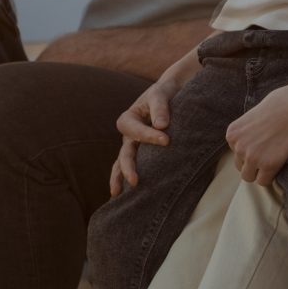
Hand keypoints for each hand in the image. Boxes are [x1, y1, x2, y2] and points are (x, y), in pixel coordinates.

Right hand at [108, 76, 175, 195]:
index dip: (148, 136)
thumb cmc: (164, 93)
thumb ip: (160, 107)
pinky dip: (128, 178)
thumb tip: (161, 126)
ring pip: (123, 163)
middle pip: (124, 152)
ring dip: (120, 177)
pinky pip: (135, 166)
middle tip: (135, 181)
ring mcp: (133, 146)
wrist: (170, 95)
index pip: (134, 130)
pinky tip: (126, 195)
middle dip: (127, 167)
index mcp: (129, 119)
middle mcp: (128, 135)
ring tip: (117, 194)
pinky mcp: (143, 153)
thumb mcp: (161, 94)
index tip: (166, 139)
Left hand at [226, 91, 287, 184]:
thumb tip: (250, 146)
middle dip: (252, 163)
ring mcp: (251, 156)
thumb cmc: (279, 107)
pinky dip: (270, 177)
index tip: (263, 143)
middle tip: (268, 155)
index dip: (250, 150)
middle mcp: (238, 146)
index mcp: (232, 134)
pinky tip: (278, 166)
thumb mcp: (252, 117)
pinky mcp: (268, 164)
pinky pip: (263, 181)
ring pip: (249, 177)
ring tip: (272, 163)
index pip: (236, 152)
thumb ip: (246, 132)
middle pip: (240, 166)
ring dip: (259, 173)